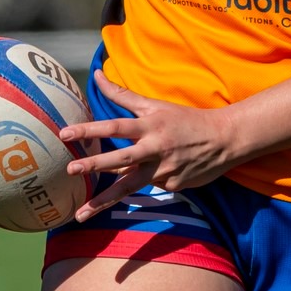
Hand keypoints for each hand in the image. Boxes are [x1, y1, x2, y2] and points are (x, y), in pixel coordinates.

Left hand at [57, 71, 242, 222]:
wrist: (225, 139)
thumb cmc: (185, 119)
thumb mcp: (156, 105)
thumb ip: (123, 94)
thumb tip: (96, 74)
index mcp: (151, 126)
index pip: (115, 126)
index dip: (90, 130)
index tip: (65, 134)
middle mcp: (155, 148)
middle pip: (120, 158)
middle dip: (94, 165)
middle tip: (70, 169)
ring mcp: (164, 170)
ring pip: (128, 187)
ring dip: (103, 201)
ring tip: (79, 215)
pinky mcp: (173, 185)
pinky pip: (153, 185)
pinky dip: (149, 181)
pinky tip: (164, 173)